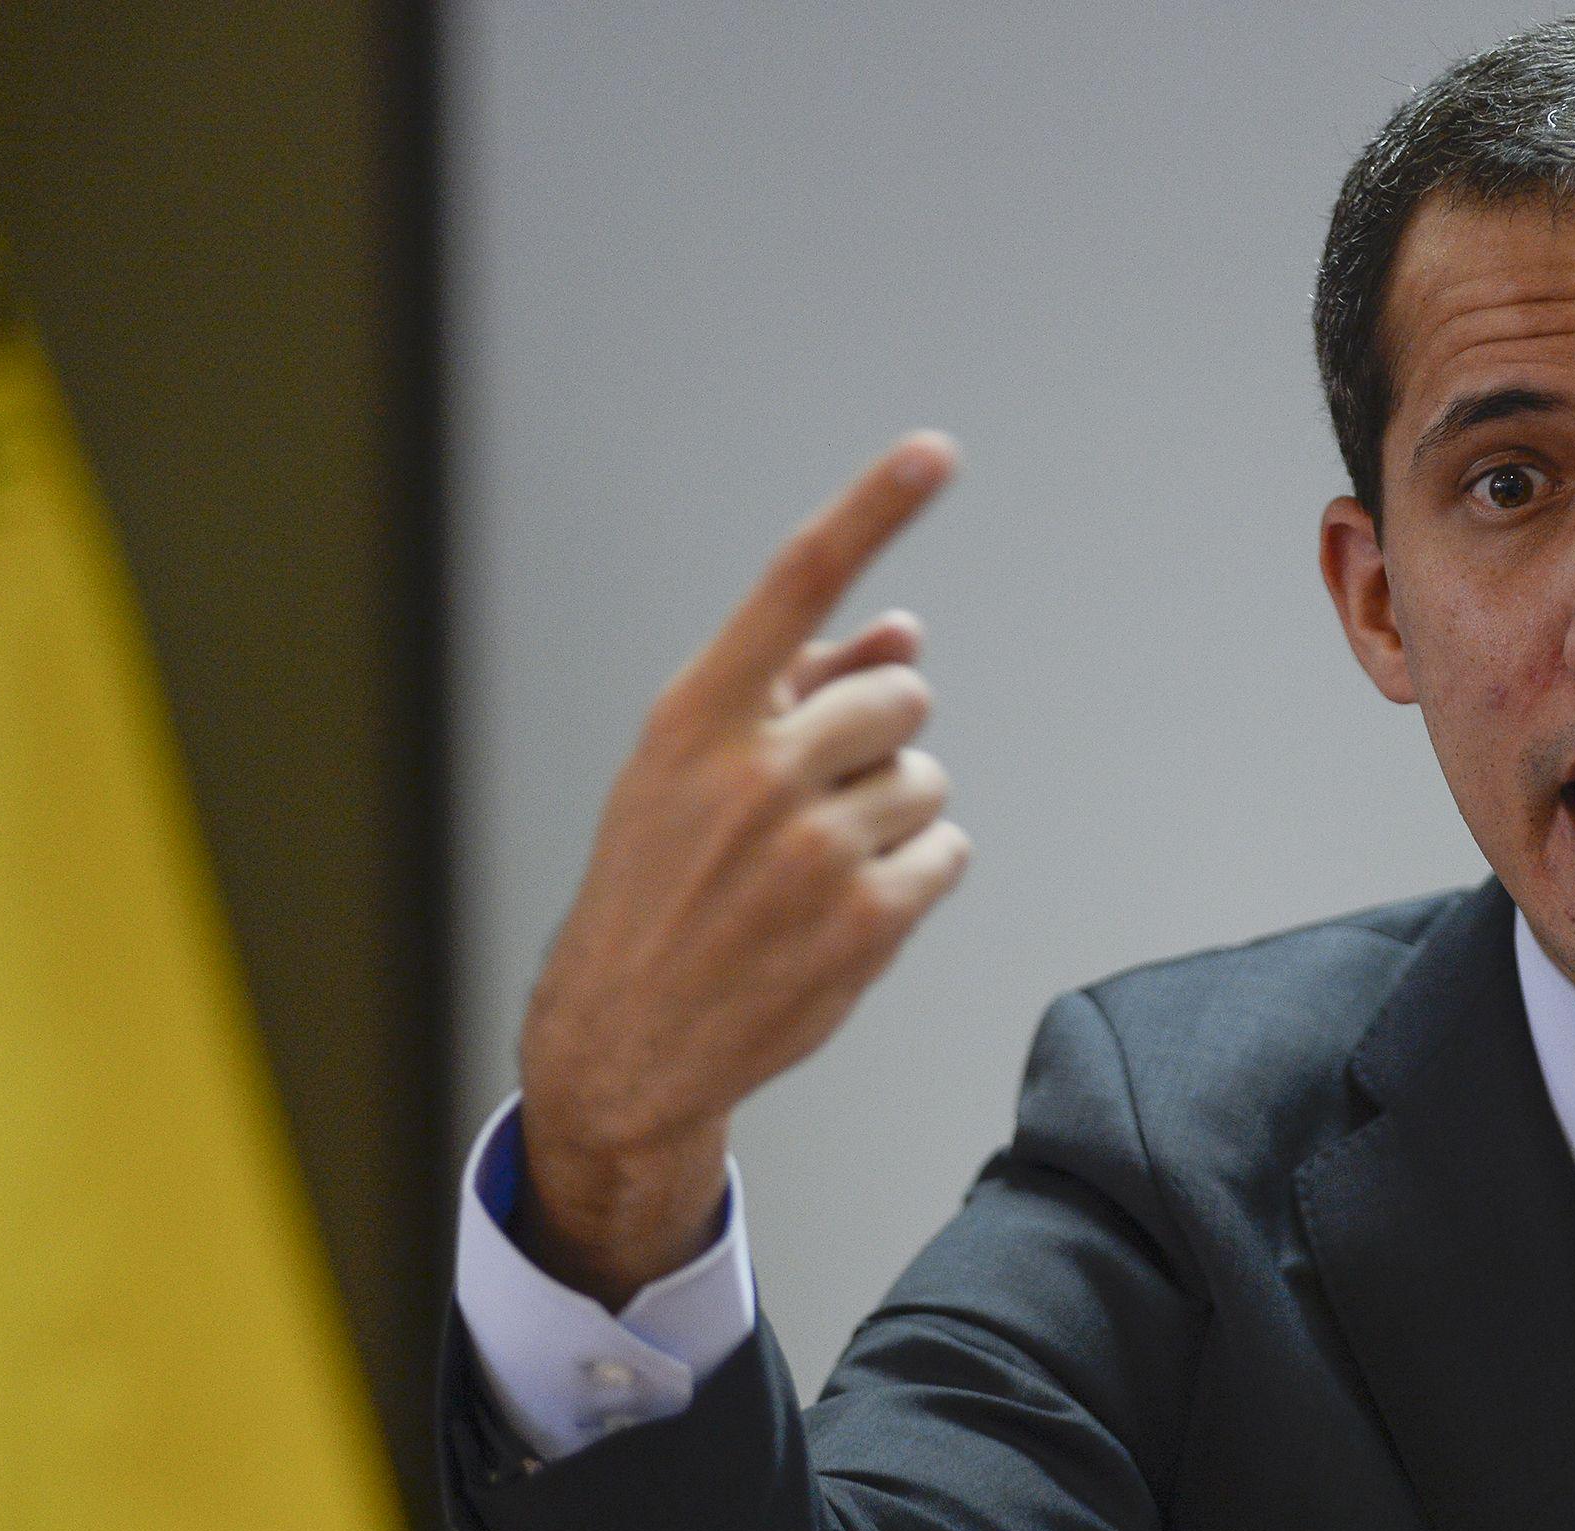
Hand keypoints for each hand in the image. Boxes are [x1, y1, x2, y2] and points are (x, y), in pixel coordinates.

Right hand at [514, 433, 972, 1308]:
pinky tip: (845, 908)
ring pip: (928, 781)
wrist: (626, 1038)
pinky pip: (948, 852)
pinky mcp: (868, 920)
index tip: (936, 449)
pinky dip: (916, 875)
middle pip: (902, 699)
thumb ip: (796, 693)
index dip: (873, 507)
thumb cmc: (660, 887)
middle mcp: (758, 771)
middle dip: (876, 741)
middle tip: (810, 804)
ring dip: (893, 816)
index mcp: (699, 717)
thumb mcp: (688, 773)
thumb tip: (903, 636)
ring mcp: (817, 848)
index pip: (795, 583)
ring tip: (812, 869)